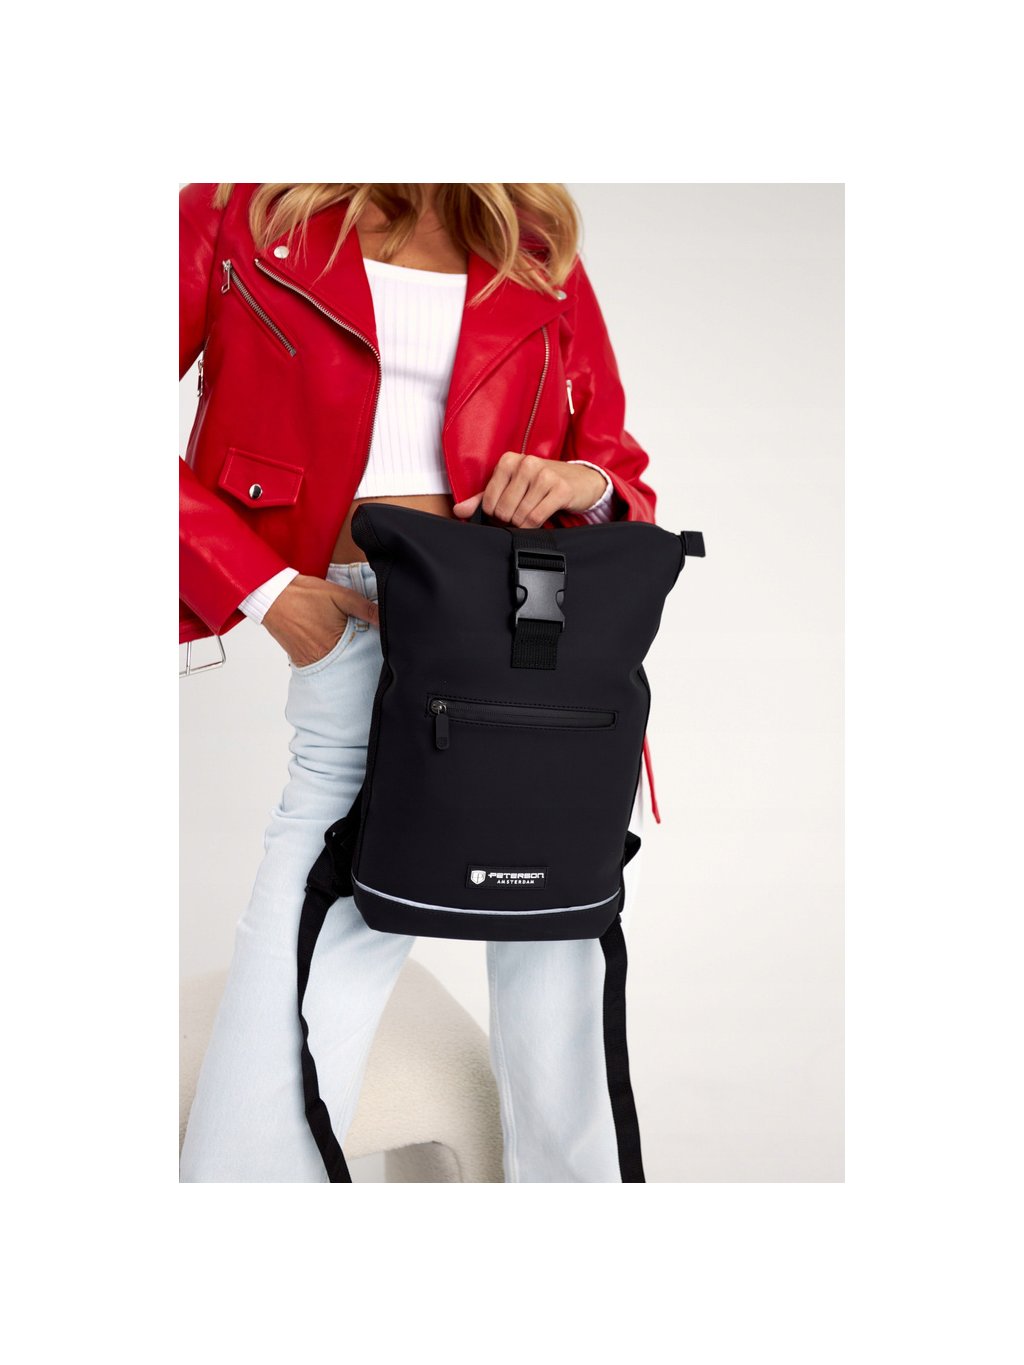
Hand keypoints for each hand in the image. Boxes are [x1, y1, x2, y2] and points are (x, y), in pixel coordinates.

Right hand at [261, 574, 379, 666]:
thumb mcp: (340, 595)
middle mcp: (323, 657)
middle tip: (354, 638)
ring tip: (336, 635)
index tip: (373, 642)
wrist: (271, 596)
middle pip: (349, 661)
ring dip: (340, 653)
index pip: (363, 654)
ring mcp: (310, 660)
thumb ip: (364, 608)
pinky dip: (324, 653)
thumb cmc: (304, 595)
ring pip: (334, 662)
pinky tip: (323, 638)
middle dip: (356, 652)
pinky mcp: (299, 658)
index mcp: (337, 643)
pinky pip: (318, 661)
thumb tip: (384, 618)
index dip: (370, 648)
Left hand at [451, 452, 607, 527]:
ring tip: (531, 516)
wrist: (580, 480)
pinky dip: (535, 525)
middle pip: (504, 510)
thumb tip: (459, 510)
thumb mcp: (511, 486)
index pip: (489, 501)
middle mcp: (526, 463)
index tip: (506, 512)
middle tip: (520, 516)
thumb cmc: (542, 484)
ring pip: (520, 516)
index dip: (495, 514)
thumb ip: (483, 498)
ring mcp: (544, 475)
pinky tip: (540, 519)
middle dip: (510, 520)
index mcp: (509, 461)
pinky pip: (537, 518)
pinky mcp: (560, 489)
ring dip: (524, 524)